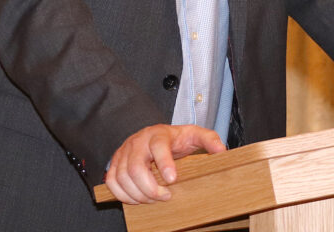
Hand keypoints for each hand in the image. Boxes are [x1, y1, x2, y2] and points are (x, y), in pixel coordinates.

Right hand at [104, 124, 225, 203]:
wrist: (153, 136)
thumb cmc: (174, 138)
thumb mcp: (194, 135)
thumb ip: (209, 139)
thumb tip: (222, 151)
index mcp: (157, 134)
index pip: (158, 146)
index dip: (164, 164)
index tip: (173, 180)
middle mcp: (137, 142)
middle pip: (135, 167)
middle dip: (150, 188)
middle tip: (165, 196)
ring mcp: (123, 152)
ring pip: (122, 177)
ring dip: (137, 194)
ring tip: (153, 199)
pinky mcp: (114, 164)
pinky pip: (112, 182)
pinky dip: (122, 195)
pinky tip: (137, 199)